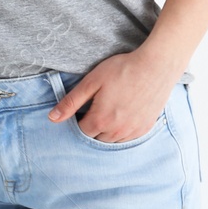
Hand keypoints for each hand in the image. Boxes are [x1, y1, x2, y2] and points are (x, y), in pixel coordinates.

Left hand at [48, 45, 183, 142]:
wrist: (155, 67)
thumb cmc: (121, 70)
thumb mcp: (91, 82)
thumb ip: (71, 102)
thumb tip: (52, 118)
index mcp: (101, 120)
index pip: (81, 132)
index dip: (77, 121)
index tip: (79, 109)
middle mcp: (117, 131)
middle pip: (96, 139)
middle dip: (91, 127)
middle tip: (92, 108)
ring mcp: (134, 131)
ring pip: (112, 141)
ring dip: (105, 131)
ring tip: (106, 111)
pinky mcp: (146, 128)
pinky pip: (128, 138)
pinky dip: (120, 132)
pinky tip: (120, 115)